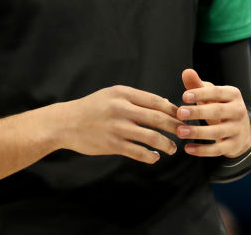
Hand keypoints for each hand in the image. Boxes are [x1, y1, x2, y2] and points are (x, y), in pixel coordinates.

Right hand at [57, 85, 182, 163]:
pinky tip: (154, 158)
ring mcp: (117, 127)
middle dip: (175, 127)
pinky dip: (150, 156)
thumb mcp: (111, 95)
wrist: (65, 123)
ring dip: (166, 144)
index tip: (182, 117)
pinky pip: (139, 152)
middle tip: (184, 133)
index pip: (156, 101)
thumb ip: (135, 98)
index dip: (173, 110)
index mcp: (122, 93)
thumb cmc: (91, 108)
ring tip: (172, 148)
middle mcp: (121, 108)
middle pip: (158, 118)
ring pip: (152, 137)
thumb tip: (164, 104)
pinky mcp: (113, 144)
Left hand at [175, 68, 250, 157]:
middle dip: (198, 112)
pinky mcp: (234, 145)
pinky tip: (188, 148)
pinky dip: (203, 150)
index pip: (217, 92)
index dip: (201, 93)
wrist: (241, 129)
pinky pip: (218, 149)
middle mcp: (239, 111)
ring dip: (197, 132)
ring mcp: (238, 129)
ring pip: (218, 132)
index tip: (184, 96)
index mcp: (233, 95)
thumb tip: (186, 72)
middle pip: (217, 111)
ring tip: (180, 132)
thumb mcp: (211, 95)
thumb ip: (197, 85)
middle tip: (179, 113)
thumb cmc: (219, 106)